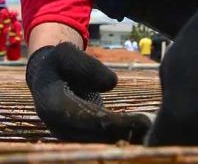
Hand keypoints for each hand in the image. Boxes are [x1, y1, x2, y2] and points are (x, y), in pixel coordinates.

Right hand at [26, 42, 150, 142]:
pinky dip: (121, 139)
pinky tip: (142, 134)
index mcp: (52, 106)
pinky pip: (102, 142)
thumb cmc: (58, 64)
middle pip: (97, 137)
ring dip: (126, 140)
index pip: (88, 120)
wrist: (45, 78)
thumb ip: (87, 65)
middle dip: (125, 134)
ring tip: (150, 133)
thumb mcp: (66, 53)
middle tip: (151, 128)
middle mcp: (59, 127)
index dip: (115, 123)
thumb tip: (111, 84)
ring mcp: (69, 135)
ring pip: (100, 144)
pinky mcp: (80, 137)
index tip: (141, 121)